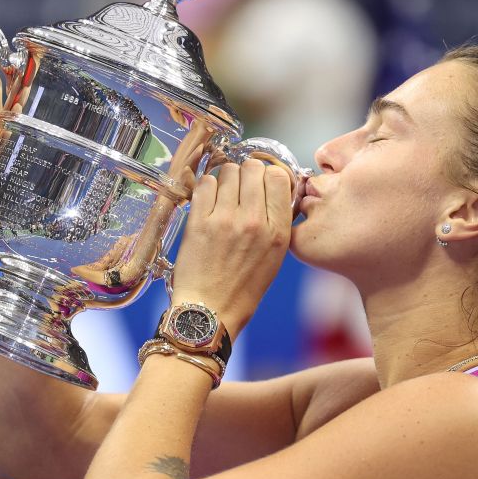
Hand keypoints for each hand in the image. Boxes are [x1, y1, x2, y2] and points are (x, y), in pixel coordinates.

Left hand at [170, 160, 292, 338]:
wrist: (210, 311)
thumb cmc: (242, 287)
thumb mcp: (274, 256)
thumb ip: (276, 221)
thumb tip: (271, 187)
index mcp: (277, 231)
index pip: (278, 176)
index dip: (268, 174)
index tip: (261, 182)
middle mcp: (253, 221)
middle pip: (253, 168)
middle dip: (247, 173)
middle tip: (240, 187)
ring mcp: (225, 220)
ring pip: (228, 171)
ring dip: (226, 178)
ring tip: (223, 195)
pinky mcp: (199, 222)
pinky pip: (205, 183)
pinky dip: (207, 187)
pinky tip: (208, 201)